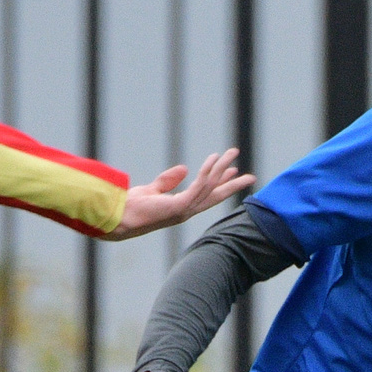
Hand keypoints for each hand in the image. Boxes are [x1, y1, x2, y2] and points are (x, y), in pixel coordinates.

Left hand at [106, 148, 251, 241]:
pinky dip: (208, 172)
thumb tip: (184, 168)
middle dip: (233, 184)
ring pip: (211, 187)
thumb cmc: (131, 207)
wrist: (119, 218)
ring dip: (222, 169)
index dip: (220, 182)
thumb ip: (168, 180)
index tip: (232, 171)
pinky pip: (199, 186)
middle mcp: (187, 210)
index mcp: (181, 207)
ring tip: (232, 153)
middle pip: (216, 195)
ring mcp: (185, 210)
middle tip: (251, 176)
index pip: (206, 194)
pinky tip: (214, 159)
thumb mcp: (153, 189)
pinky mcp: (180, 207)